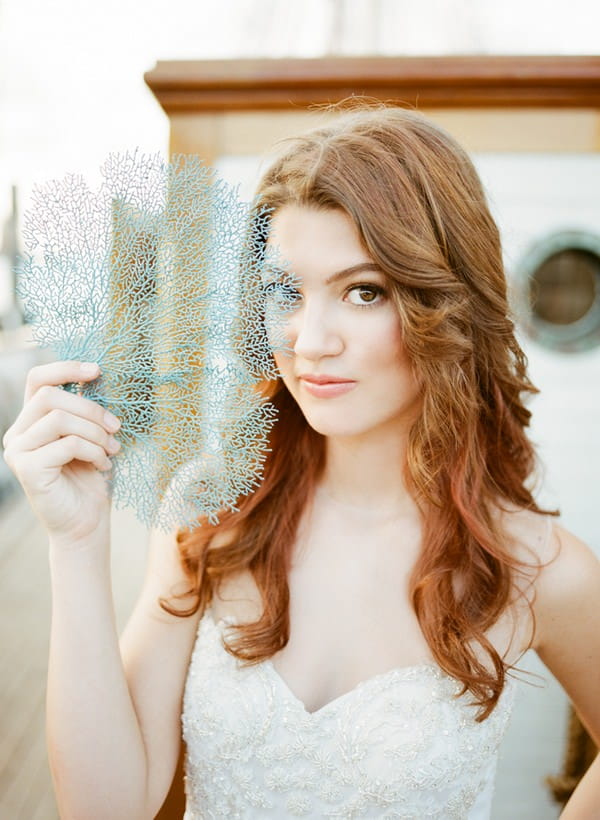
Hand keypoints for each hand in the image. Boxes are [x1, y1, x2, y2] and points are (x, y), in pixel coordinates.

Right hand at [2, 361, 120, 544]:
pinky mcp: (26, 469)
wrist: (86, 523)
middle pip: (50, 396)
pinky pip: (67, 444)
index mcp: (31, 419)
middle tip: (116, 427)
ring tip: (112, 449)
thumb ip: (85, 410)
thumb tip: (96, 374)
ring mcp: (18, 451)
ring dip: (95, 432)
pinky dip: (93, 451)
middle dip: (91, 409)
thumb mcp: (91, 436)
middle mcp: (18, 432)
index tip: (97, 370)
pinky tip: (103, 465)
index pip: (38, 379)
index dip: (66, 368)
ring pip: (59, 418)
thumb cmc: (90, 478)